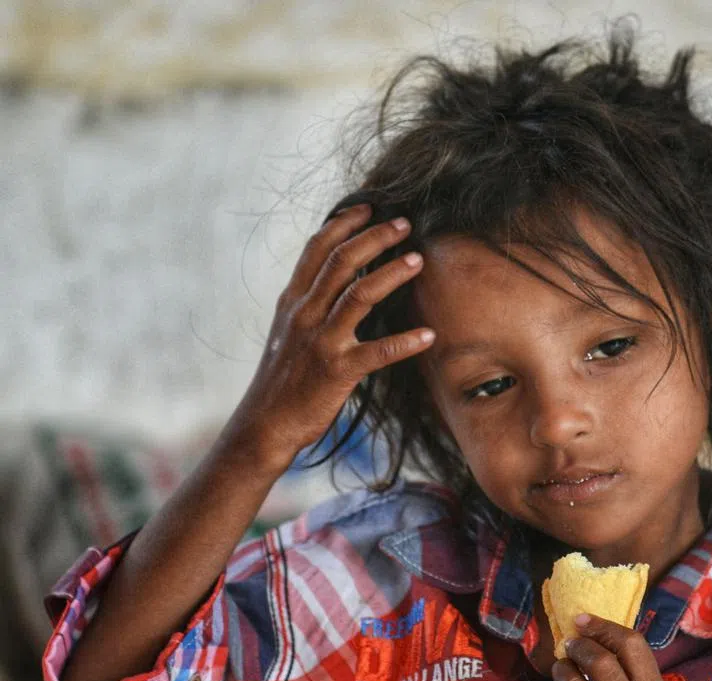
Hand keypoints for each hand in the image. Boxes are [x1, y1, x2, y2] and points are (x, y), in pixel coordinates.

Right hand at [226, 205, 433, 468]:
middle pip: (341, 262)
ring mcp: (320, 342)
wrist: (264, 425)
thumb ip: (309, 302)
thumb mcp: (287, 332)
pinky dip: (405, 342)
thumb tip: (334, 277)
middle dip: (375, 237)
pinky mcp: (337, 371)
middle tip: (405, 223)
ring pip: (359, 296)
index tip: (371, 206)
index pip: (317, 249)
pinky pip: (378, 352)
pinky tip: (429, 335)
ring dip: (391, 274)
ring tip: (418, 260)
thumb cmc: (282, 379)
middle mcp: (304, 315)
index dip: (345, 223)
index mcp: (293, 301)